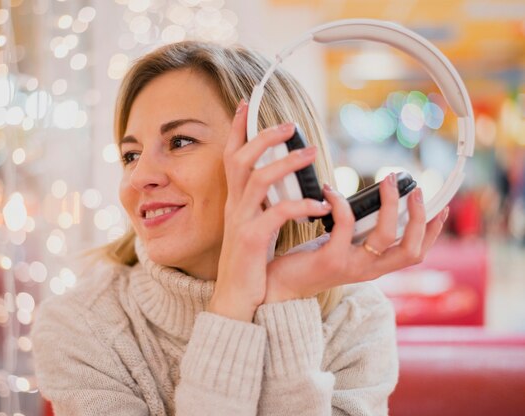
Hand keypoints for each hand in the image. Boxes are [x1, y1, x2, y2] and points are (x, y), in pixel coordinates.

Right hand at [207, 100, 331, 321]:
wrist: (237, 297)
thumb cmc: (252, 261)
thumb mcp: (256, 224)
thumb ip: (266, 201)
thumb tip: (285, 180)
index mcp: (237, 200)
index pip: (232, 156)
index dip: (236, 129)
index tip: (245, 103)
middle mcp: (235, 206)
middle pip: (241, 160)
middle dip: (263, 137)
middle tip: (290, 125)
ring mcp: (241, 222)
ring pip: (257, 180)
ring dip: (285, 163)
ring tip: (312, 154)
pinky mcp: (252, 240)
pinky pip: (275, 214)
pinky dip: (300, 206)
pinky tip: (322, 207)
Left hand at [263, 175, 448, 303]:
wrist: (278, 287)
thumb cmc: (307, 262)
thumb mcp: (341, 248)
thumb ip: (358, 235)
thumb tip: (370, 204)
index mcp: (374, 267)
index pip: (415, 254)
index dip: (431, 233)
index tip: (440, 208)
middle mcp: (368, 271)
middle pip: (411, 249)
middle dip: (420, 217)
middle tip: (416, 190)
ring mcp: (351, 266)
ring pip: (385, 235)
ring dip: (390, 203)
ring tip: (387, 180)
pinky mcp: (330, 259)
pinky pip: (346, 224)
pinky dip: (342, 202)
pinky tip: (330, 189)